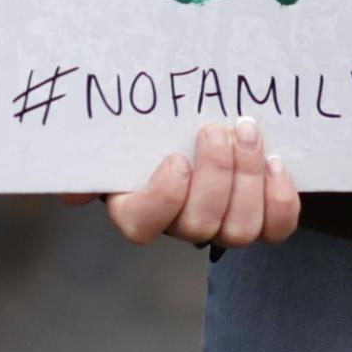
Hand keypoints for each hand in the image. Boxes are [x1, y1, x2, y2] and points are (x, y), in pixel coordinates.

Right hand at [78, 118, 298, 248]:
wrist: (198, 121)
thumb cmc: (149, 126)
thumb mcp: (116, 134)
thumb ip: (92, 157)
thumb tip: (71, 194)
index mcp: (137, 206)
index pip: (142, 225)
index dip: (163, 199)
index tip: (175, 158)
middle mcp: (179, 224)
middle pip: (199, 224)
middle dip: (214, 175)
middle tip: (217, 130)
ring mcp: (221, 226)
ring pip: (239, 229)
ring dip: (247, 178)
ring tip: (247, 132)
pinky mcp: (260, 221)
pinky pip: (275, 230)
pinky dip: (281, 200)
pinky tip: (276, 163)